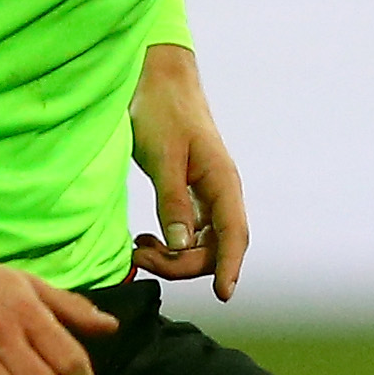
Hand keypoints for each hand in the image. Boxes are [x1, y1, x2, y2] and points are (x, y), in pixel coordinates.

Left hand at [131, 40, 248, 300]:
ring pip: (203, 244)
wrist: (158, 79)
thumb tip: (181, 246)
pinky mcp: (192, 194)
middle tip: (140, 255)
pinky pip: (190, 233)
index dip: (230, 267)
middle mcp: (222, 193)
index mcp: (222, 181)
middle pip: (217, 248)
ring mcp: (208, 195)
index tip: (223, 295)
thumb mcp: (162, 156)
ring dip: (174, 257)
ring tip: (138, 248)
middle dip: (182, 264)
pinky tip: (146, 239)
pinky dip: (171, 244)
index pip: (234, 235)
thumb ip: (173, 201)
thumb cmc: (162, 110)